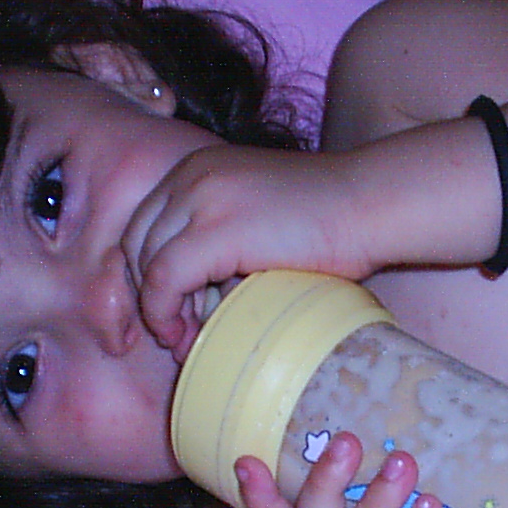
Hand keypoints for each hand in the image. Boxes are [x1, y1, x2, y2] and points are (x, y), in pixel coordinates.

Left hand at [121, 147, 377, 358]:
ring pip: (144, 262)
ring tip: (186, 340)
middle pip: (135, 242)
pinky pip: (164, 278)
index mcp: (198, 167)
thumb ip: (222, 244)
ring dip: (158, 309)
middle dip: (147, 293)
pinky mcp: (213, 231)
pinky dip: (165, 313)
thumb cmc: (332, 219)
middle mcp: (190, 175)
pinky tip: (187, 337)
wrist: (371, 204)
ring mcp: (199, 199)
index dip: (149, 273)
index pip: (146, 223)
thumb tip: (193, 302)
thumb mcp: (259, 220)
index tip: (174, 311)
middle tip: (175, 332)